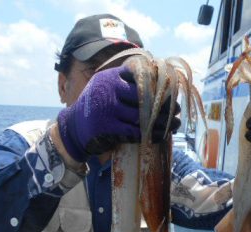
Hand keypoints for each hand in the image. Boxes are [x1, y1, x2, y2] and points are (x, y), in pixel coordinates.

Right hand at [57, 65, 180, 161]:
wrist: (73, 128)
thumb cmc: (98, 108)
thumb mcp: (107, 88)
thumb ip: (127, 83)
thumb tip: (161, 83)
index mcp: (111, 77)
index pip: (141, 76)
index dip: (159, 85)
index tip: (173, 94)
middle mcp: (109, 89)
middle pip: (145, 95)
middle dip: (164, 104)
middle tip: (177, 110)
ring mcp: (107, 108)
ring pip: (142, 115)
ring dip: (162, 122)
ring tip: (174, 124)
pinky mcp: (106, 127)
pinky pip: (135, 131)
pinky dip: (150, 134)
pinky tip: (161, 135)